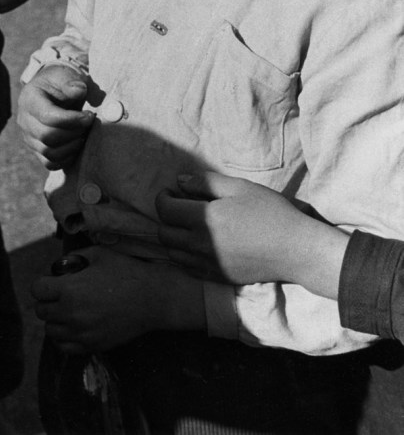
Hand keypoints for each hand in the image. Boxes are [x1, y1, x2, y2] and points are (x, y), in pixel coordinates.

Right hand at [17, 64, 93, 169]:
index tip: (89, 115)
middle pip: (48, 137)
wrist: (52, 90)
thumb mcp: (65, 75)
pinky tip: (78, 144)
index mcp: (29, 99)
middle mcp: (24, 120)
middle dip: (74, 133)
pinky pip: (50, 163)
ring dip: (72, 146)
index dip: (72, 120)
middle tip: (89, 124)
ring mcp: (28, 137)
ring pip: (49, 153)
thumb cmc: (60, 82)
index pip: (48, 117)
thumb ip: (71, 82)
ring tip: (84, 133)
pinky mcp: (36, 149)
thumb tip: (78, 91)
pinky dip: (67, 158)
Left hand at [32, 246, 204, 353]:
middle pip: (41, 311)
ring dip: (54, 319)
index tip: (50, 281)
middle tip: (59, 294)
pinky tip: (73, 326)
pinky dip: (63, 337)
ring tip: (67, 310)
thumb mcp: (99, 254)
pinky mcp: (92, 345)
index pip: (37, 290)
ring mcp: (81, 332)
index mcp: (70, 289)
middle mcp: (71, 313)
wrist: (151, 299)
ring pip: (50, 331)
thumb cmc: (126, 272)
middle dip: (47, 300)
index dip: (42, 283)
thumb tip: (62, 265)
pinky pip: (64, 347)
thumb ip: (75, 257)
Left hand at [155, 172, 347, 297]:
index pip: (165, 210)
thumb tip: (179, 181)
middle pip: (163, 234)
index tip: (172, 192)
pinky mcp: (217, 277)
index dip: (163, 198)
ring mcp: (208, 264)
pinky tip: (198, 245)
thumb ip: (206, 182)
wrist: (295, 250)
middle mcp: (200, 244)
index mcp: (204, 219)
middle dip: (165, 218)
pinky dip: (185, 256)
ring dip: (173, 238)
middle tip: (179, 207)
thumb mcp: (240, 188)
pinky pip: (187, 268)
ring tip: (188, 226)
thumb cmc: (270, 213)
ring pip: (173, 253)